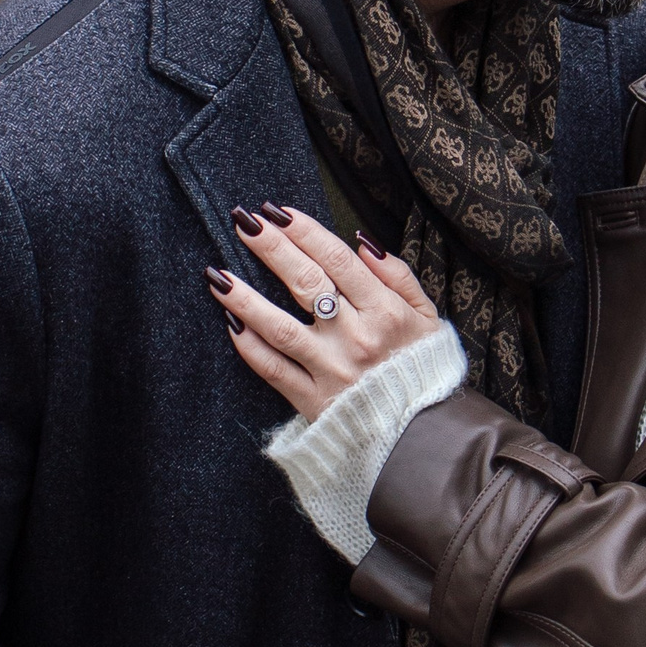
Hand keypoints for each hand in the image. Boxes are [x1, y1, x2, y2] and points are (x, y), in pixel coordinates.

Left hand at [214, 205, 437, 422]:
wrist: (423, 435)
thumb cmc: (422, 368)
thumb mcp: (427, 318)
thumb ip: (399, 276)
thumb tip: (363, 242)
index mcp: (386, 312)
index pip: (338, 260)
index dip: (305, 232)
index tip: (278, 211)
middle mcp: (357, 338)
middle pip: (307, 283)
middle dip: (272, 248)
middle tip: (243, 221)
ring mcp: (332, 371)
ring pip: (281, 328)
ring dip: (245, 299)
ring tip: (218, 274)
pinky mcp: (314, 402)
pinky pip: (275, 371)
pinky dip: (251, 348)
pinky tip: (231, 324)